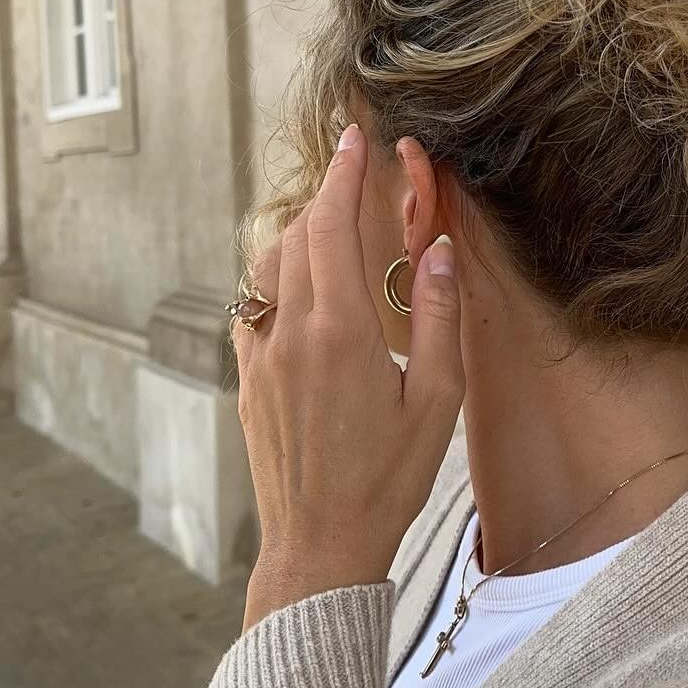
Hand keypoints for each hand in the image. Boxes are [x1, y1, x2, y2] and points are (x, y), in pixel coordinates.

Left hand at [235, 121, 464, 631]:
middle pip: (295, 236)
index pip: (330, 226)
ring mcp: (261, 356)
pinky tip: (297, 291)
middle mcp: (290, 333)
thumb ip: (440, 320)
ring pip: (267, 268)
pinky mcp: (248, 382)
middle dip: (323, 197)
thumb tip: (440, 253)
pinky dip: (274, 281)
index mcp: (341, 332)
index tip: (354, 141)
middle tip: (352, 175)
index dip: (342, 176)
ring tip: (330, 225)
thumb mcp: (436, 402)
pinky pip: (252, 308)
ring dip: (297, 235)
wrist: (318, 546)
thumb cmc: (387, 481)